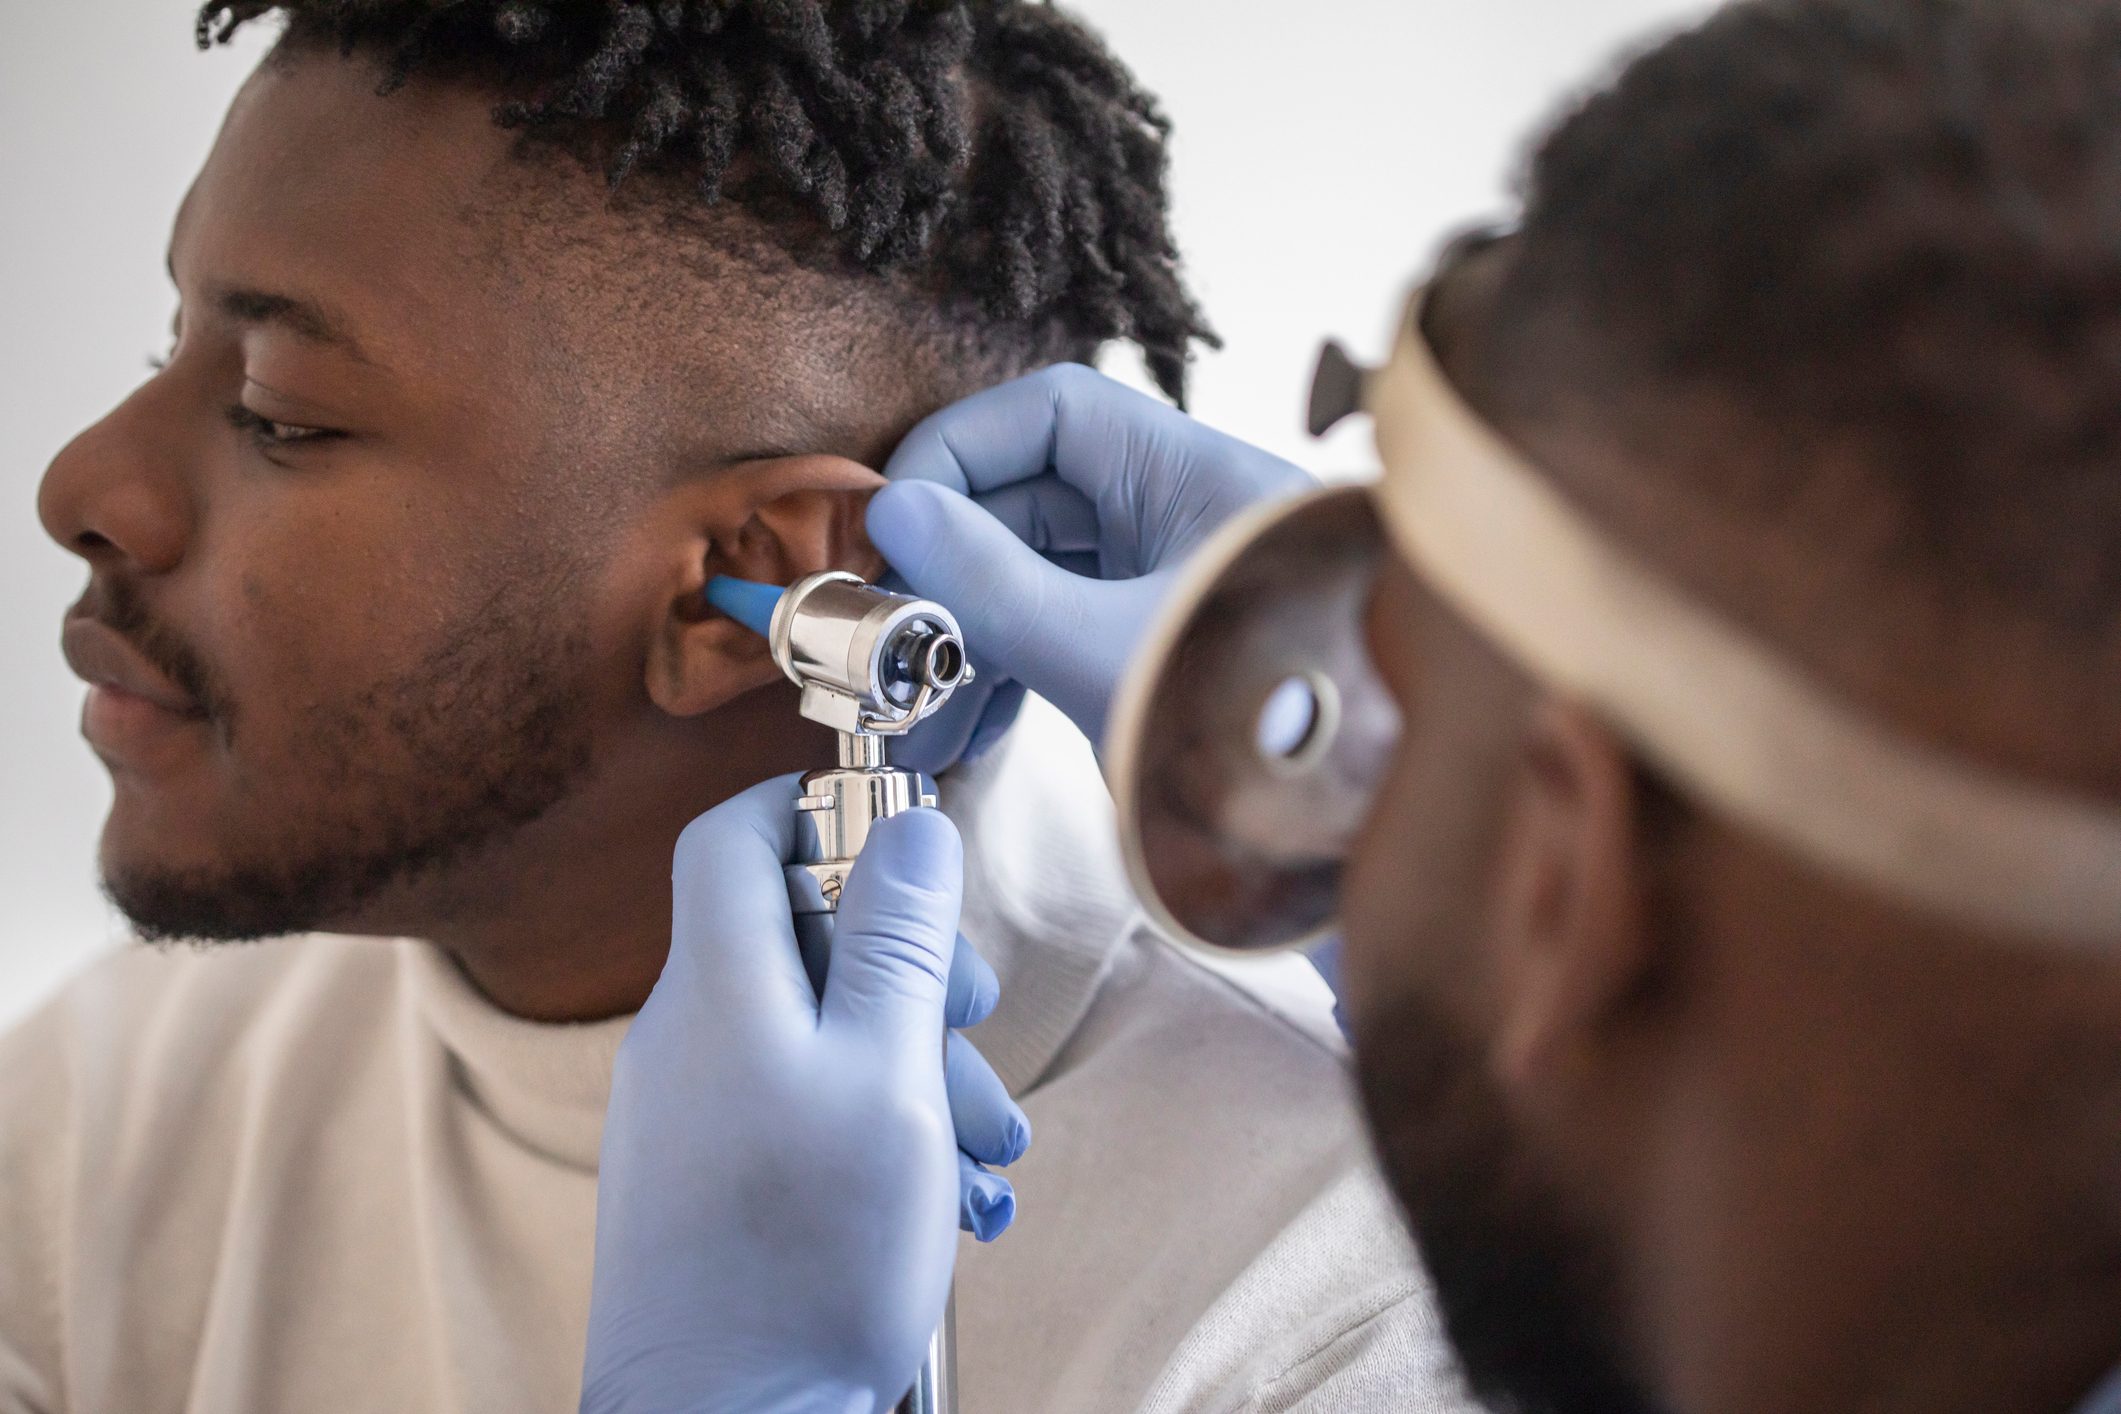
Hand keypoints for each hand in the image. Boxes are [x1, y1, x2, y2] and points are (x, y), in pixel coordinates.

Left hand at [580, 776, 1029, 1413]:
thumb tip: (908, 824)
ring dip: (915, 1069)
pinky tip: (945, 1198)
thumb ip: (897, 940)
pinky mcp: (705, 1183)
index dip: (814, 808)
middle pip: (798, 940)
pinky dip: (877, 1131)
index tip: (900, 834)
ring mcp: (688, 1115)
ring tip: (985, 1149)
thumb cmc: (806, 1260)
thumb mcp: (887, 1073)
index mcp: (719, 990)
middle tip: (978, 1018)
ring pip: (816, 1038)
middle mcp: (686, 1040)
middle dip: (910, 969)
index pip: (734, 837)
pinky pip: (799, 1112)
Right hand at [869, 364, 1311, 757]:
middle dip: (952, 566)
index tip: (892, 518)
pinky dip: (1013, 674)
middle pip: (1039, 498)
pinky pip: (1071, 636)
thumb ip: (992, 580)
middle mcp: (1192, 517)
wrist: (1355, 831)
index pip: (1056, 413)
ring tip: (914, 711)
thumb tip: (896, 512)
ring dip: (972, 636)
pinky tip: (965, 733)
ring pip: (1047, 577)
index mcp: (1200, 478)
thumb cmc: (1257, 735)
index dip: (960, 449)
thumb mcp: (1102, 654)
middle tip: (885, 625)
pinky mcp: (1167, 652)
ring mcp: (1179, 587)